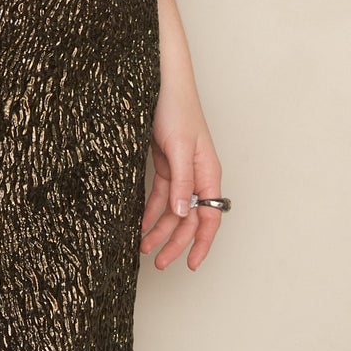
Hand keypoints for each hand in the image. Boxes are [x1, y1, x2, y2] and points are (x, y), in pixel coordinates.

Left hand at [140, 86, 224, 272]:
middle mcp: (197, 177)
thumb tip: (183, 212)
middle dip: (175, 243)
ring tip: (143, 248)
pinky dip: (151, 212)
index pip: (210, 218)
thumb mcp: (179, 148)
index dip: (201, 243)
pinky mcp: (166, 166)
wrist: (162, 84)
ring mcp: (181, 172)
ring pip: (173, 211)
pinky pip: (160, 196)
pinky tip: (141, 225)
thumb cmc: (177, 109)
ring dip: (160, 230)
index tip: (192, 265)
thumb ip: (182, 182)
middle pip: (190, 219)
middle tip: (159, 263)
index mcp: (208, 174)